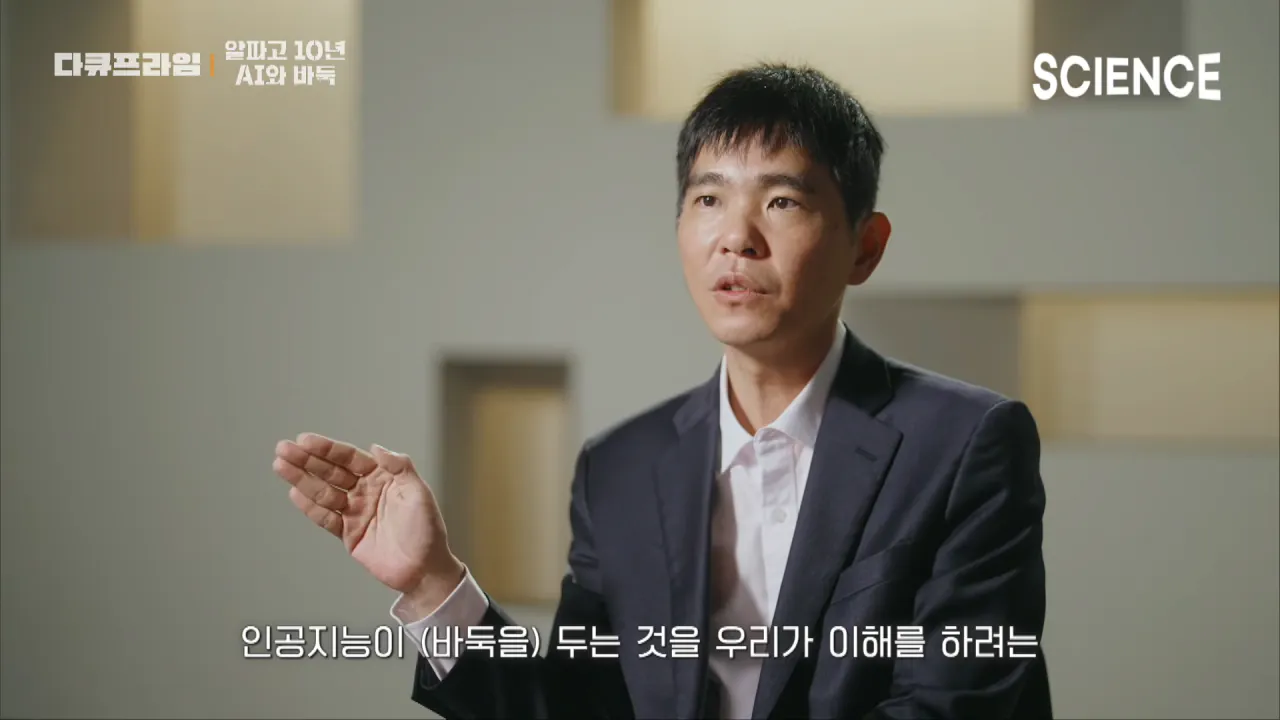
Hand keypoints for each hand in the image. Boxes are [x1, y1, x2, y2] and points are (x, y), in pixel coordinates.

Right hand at [272, 433, 463, 594]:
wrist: (424, 569)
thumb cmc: (427, 530)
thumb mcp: (419, 493)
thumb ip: (399, 467)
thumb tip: (376, 447)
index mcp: (383, 478)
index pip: (350, 458)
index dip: (327, 449)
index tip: (305, 440)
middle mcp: (366, 492)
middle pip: (331, 472)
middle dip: (306, 460)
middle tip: (283, 448)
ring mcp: (355, 512)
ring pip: (323, 492)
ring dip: (301, 479)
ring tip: (279, 465)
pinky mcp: (348, 534)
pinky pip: (325, 518)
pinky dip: (310, 507)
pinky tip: (294, 493)